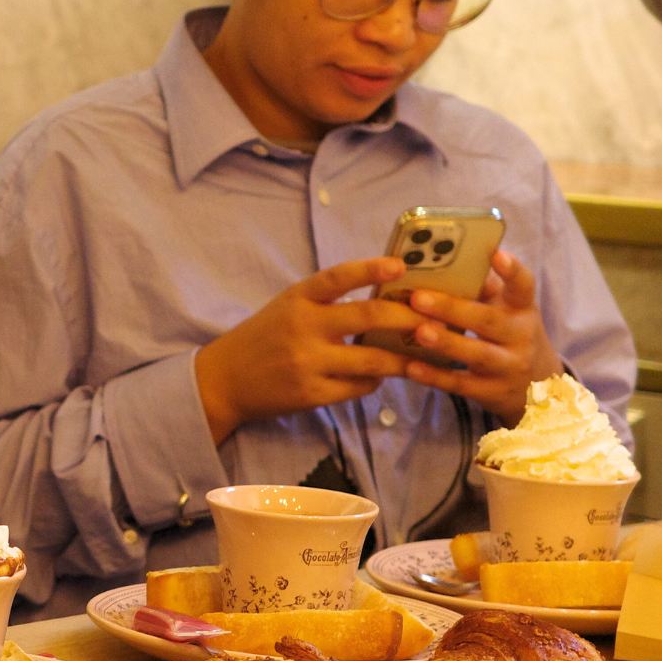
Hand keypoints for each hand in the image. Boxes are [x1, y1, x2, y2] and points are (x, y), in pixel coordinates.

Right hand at [194, 258, 429, 443]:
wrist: (225, 379)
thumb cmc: (264, 337)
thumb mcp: (287, 307)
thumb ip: (326, 301)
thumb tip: (385, 298)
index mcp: (297, 299)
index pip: (337, 277)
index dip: (370, 269)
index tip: (401, 266)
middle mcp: (302, 327)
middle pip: (366, 317)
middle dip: (408, 318)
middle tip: (437, 319)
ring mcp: (307, 362)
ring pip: (372, 359)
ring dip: (405, 358)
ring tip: (427, 354)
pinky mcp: (311, 394)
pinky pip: (358, 387)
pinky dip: (376, 380)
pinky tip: (381, 376)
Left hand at [399, 248, 561, 423]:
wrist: (538, 388)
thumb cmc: (509, 334)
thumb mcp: (507, 310)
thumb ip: (481, 289)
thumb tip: (438, 260)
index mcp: (522, 309)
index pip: (523, 286)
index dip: (512, 270)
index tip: (496, 254)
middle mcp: (520, 337)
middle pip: (488, 320)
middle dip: (452, 309)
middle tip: (418, 298)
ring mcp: (508, 367)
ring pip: (477, 355)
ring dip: (447, 343)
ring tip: (420, 331)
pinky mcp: (492, 392)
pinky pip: (461, 384)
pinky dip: (436, 377)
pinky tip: (411, 367)